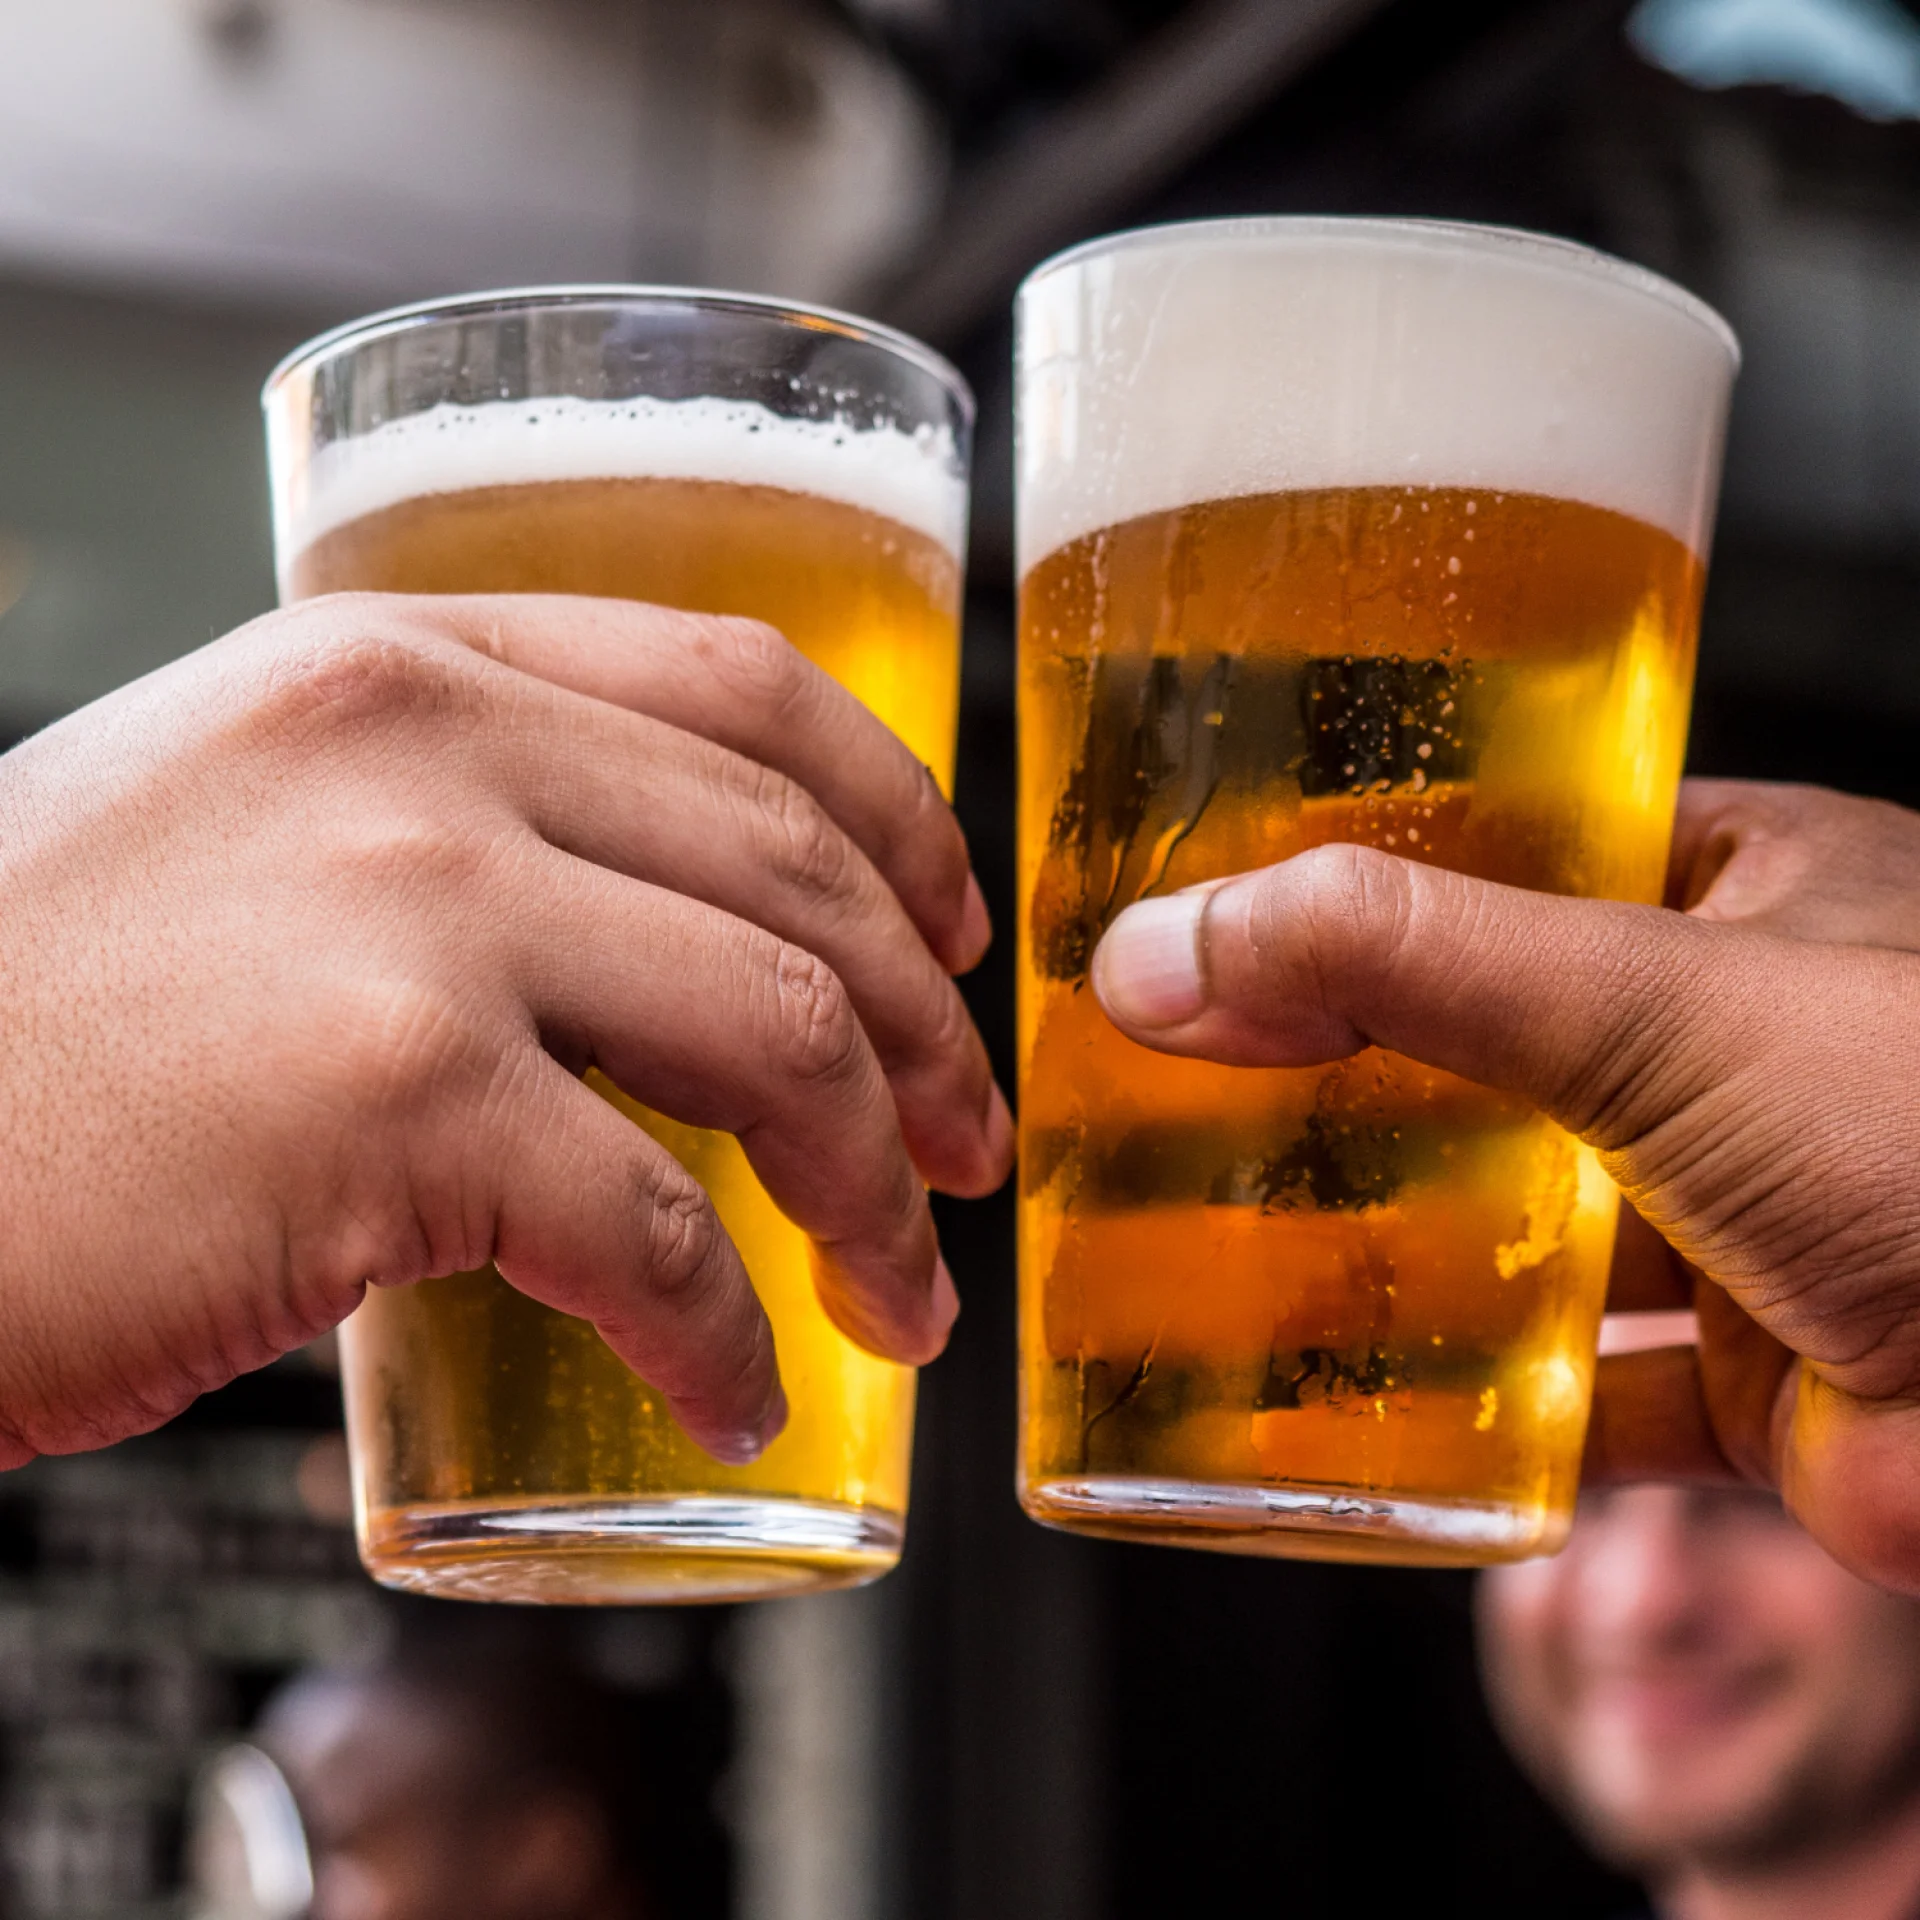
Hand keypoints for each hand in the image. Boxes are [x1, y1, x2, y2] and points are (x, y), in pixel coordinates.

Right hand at [0, 594, 1010, 1467]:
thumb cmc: (25, 1015)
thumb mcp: (247, 828)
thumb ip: (445, 839)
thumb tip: (652, 960)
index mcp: (402, 662)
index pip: (742, 684)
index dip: (898, 814)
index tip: (953, 936)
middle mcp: (423, 746)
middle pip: (797, 872)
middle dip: (926, 1033)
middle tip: (967, 1146)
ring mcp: (414, 910)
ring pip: (775, 1037)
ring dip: (877, 1187)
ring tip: (906, 1291)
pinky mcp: (393, 1097)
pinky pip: (651, 1233)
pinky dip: (728, 1334)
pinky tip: (738, 1397)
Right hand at [1091, 780, 1919, 1591]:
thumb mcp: (1651, 999)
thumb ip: (1403, 962)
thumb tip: (1171, 951)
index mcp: (1743, 894)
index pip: (1509, 858)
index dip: (1360, 884)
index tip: (1218, 912)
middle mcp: (1741, 1049)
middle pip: (1492, 1053)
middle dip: (1350, 1083)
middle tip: (1187, 1083)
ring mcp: (1745, 1217)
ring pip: (1526, 1229)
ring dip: (1395, 1252)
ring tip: (1225, 1243)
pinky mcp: (1755, 1380)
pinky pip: (1578, 1393)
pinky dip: (1476, 1412)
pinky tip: (1361, 1410)